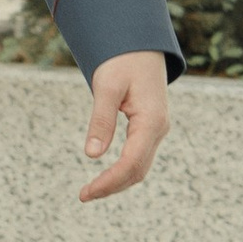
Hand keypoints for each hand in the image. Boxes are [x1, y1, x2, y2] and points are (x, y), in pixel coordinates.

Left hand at [78, 51, 169, 200]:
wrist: (141, 45)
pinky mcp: (150, 128)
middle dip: (111, 186)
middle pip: (137, 170)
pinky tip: (106, 175)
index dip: (109, 181)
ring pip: (140, 167)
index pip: (131, 162)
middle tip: (83, 195)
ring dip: (117, 181)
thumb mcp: (107, 87)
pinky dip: (123, 170)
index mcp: (152, 121)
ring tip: (91, 190)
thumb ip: (101, 120)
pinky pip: (139, 157)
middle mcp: (159, 129)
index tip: (86, 193)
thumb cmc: (123, 62)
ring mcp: (157, 130)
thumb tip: (92, 154)